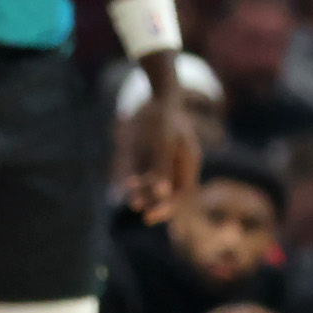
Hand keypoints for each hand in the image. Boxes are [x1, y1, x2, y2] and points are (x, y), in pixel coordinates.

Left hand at [125, 90, 200, 224]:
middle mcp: (177, 165)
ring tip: (130, 199)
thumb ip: (162, 166)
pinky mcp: (148, 156)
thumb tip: (162, 194)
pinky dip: (134, 183)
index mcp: (188, 163)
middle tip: (136, 207)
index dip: (167, 208)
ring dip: (143, 193)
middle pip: (167, 193)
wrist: (155, 95)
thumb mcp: (164, 141)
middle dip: (153, 202)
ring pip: (153, 186)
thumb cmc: (164, 117)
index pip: (181, 194)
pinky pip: (143, 175)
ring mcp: (163, 161)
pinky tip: (125, 185)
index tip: (149, 216)